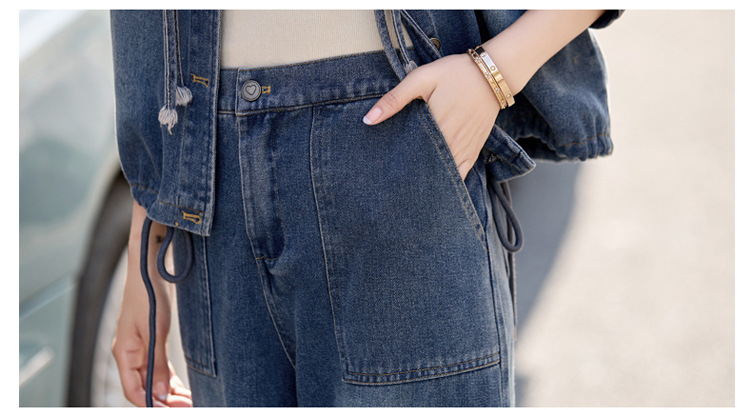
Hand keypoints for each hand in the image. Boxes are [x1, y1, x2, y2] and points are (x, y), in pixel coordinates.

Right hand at [112, 201, 191, 406]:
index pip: (134, 392)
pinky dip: (169, 379)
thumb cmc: (149, 295)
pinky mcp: (149, 341)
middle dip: (165, 400)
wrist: (148, 268)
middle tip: (190, 404)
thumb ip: (158, 364)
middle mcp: (129, 354)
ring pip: (152, 379)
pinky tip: (183, 386)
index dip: (153, 404)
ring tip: (190, 399)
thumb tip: (159, 395)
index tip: (175, 408)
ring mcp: (139, 348)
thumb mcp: (156, 331)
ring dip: (169, 391)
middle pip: (144, 388)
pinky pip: (157, 368)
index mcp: (124, 354)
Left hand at [362, 52, 502, 180]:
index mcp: (434, 126)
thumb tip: (369, 119)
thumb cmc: (454, 73)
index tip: (383, 170)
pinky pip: (460, 173)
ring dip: (427, 179)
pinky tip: (435, 184)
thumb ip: (394, 99)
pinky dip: (447, 180)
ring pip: (442, 174)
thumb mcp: (421, 79)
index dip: (396, 165)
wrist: (492, 74)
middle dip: (409, 175)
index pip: (409, 155)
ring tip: (410, 186)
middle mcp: (451, 142)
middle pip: (425, 168)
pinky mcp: (474, 150)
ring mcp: (464, 149)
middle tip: (392, 182)